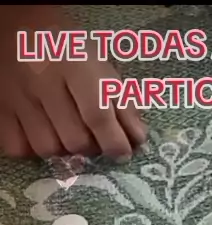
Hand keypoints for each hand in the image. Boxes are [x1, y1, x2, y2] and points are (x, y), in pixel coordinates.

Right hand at [0, 5, 145, 157]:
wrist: (17, 24)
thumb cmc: (66, 46)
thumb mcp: (99, 63)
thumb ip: (121, 101)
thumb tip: (137, 138)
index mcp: (73, 64)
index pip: (97, 115)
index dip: (115, 142)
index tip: (123, 152)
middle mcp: (42, 81)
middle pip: (74, 140)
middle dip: (91, 146)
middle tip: (93, 137)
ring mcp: (17, 98)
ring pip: (47, 149)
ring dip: (64, 149)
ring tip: (68, 133)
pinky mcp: (0, 110)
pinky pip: (19, 148)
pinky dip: (34, 149)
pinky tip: (44, 133)